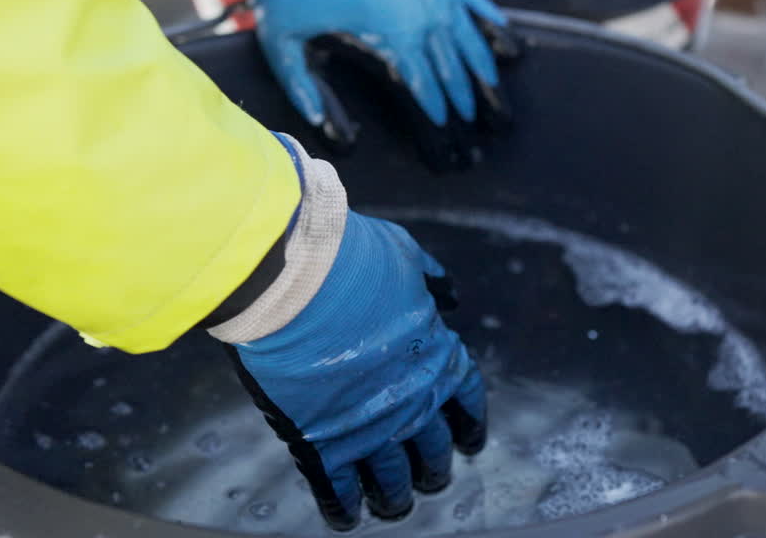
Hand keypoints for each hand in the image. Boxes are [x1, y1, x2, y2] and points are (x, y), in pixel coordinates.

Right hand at [213, 137, 485, 529]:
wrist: (296, 278)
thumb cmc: (350, 258)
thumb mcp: (405, 254)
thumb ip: (429, 278)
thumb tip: (448, 294)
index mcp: (437, 355)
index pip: (467, 401)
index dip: (469, 424)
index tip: (469, 440)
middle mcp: (412, 400)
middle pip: (433, 447)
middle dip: (434, 466)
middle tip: (431, 477)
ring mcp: (368, 427)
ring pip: (392, 477)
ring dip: (395, 494)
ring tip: (394, 505)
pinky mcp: (322, 443)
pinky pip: (338, 488)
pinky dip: (342, 505)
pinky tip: (345, 516)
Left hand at [226, 0, 519, 168]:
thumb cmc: (286, 3)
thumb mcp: (281, 49)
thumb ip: (305, 91)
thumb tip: (336, 135)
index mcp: (376, 21)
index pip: (418, 70)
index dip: (435, 102)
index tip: (445, 127)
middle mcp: (407, 2)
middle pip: (448, 56)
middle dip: (467, 93)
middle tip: (482, 126)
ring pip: (465, 31)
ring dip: (483, 66)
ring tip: (496, 97)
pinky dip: (489, 19)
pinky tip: (508, 41)